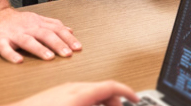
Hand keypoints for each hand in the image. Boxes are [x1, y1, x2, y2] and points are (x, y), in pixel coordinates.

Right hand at [0, 7, 81, 62]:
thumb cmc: (15, 21)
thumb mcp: (36, 19)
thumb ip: (52, 24)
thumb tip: (70, 30)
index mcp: (37, 23)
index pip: (56, 29)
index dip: (67, 38)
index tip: (77, 47)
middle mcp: (27, 28)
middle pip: (45, 34)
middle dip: (58, 44)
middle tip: (68, 53)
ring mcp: (13, 34)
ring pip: (27, 41)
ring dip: (39, 49)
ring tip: (49, 57)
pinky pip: (5, 48)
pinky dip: (12, 55)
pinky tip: (18, 61)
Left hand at [9, 81, 138, 105]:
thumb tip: (111, 104)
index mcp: (80, 93)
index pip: (111, 86)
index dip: (127, 92)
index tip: (135, 98)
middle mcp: (72, 87)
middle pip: (102, 89)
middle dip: (112, 101)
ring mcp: (62, 89)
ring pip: (90, 92)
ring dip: (99, 102)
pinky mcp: (55, 94)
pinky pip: (79, 95)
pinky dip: (88, 102)